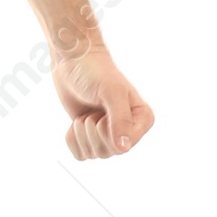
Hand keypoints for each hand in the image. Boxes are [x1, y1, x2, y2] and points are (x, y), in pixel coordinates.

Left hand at [52, 44, 154, 159]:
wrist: (73, 61)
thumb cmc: (95, 72)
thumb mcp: (111, 93)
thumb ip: (120, 119)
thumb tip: (123, 149)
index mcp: (143, 120)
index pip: (125, 147)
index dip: (107, 132)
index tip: (103, 113)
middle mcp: (130, 130)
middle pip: (107, 153)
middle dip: (92, 131)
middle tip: (93, 111)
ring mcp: (109, 134)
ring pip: (93, 154)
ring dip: (81, 133)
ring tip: (87, 113)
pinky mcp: (90, 136)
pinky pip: (80, 154)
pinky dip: (72, 139)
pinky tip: (77, 121)